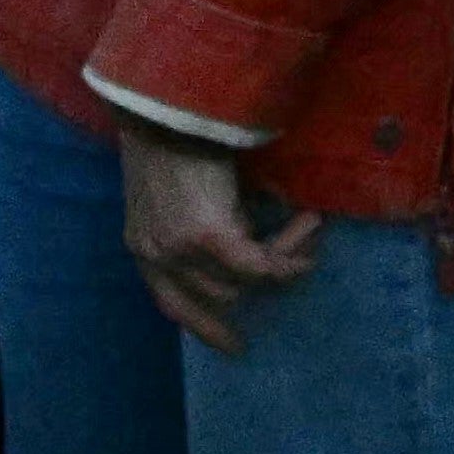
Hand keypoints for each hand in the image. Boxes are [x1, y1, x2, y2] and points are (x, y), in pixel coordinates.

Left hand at [117, 117, 327, 354]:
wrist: (169, 107)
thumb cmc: (176, 135)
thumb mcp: (180, 188)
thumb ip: (202, 217)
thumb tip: (250, 230)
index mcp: (142, 247)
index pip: (172, 304)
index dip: (206, 327)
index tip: (237, 347)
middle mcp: (155, 256)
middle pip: (216, 298)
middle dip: (262, 284)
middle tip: (302, 259)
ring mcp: (179, 249)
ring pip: (242, 284)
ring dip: (282, 262)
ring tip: (310, 231)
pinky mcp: (207, 236)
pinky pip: (259, 265)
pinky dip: (288, 254)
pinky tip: (310, 228)